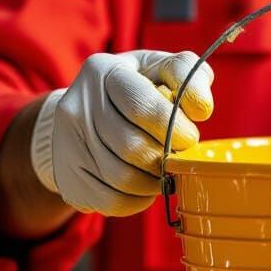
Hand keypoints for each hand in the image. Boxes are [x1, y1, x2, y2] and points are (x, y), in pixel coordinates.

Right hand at [30, 50, 213, 215]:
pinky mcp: (70, 178)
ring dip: (154, 182)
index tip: (190, 136)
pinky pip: (113, 200)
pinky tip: (146, 188)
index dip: (172, 126)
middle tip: (177, 158)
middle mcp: (79, 106)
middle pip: (132, 147)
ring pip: (123, 178)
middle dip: (165, 157)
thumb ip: (184, 73)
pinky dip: (139, 200)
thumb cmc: (132, 93)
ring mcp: (69, 145)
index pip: (140, 105)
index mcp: (103, 72)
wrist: (79, 119)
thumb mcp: (156, 69)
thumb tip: (201, 106)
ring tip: (164, 173)